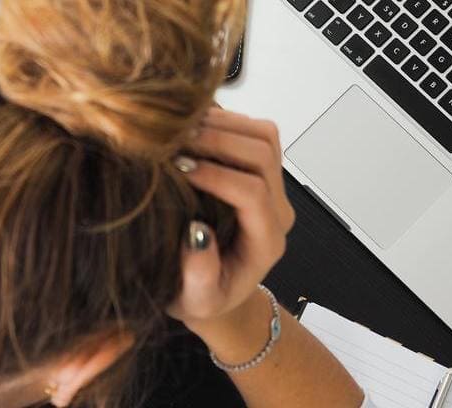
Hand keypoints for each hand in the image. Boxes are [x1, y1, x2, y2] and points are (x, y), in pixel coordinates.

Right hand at [168, 108, 294, 329]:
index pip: (253, 194)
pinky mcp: (260, 170)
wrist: (215, 289)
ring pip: (264, 135)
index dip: (217, 176)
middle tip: (175, 141)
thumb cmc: (202, 297)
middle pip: (263, 154)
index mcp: (266, 241)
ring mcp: (272, 186)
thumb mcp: (195, 300)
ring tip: (180, 130)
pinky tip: (189, 127)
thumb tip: (196, 233)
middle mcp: (277, 209)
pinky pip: (253, 131)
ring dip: (223, 124)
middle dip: (219, 141)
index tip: (179, 169)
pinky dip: (223, 120)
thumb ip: (199, 276)